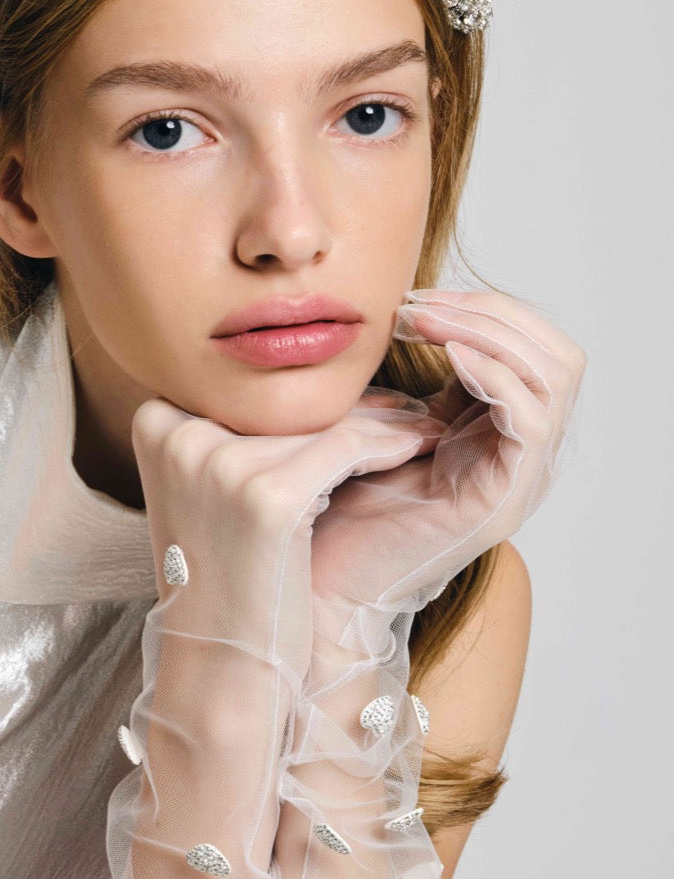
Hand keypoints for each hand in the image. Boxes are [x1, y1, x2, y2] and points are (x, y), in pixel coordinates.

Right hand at [130, 395, 433, 677]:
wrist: (223, 666)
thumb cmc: (229, 578)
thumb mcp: (212, 488)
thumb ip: (243, 428)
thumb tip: (318, 363)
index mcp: (156, 420)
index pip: (252, 388)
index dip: (311, 398)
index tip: (364, 403)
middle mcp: (177, 431)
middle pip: (287, 399)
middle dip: (353, 407)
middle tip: (409, 409)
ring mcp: (217, 461)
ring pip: (324, 418)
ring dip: (384, 424)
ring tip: (424, 428)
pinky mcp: (266, 495)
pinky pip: (349, 446)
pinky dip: (392, 445)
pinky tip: (420, 447)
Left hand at [310, 287, 586, 642]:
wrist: (321, 580)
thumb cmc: (336, 506)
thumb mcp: (378, 425)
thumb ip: (405, 382)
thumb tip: (400, 308)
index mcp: (495, 429)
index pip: (530, 344)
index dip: (481, 307)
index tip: (413, 297)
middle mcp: (521, 451)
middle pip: (557, 352)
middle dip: (492, 312)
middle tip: (419, 304)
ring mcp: (520, 476)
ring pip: (555, 377)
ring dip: (490, 333)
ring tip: (424, 322)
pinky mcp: (506, 498)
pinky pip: (532, 420)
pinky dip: (497, 376)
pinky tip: (446, 356)